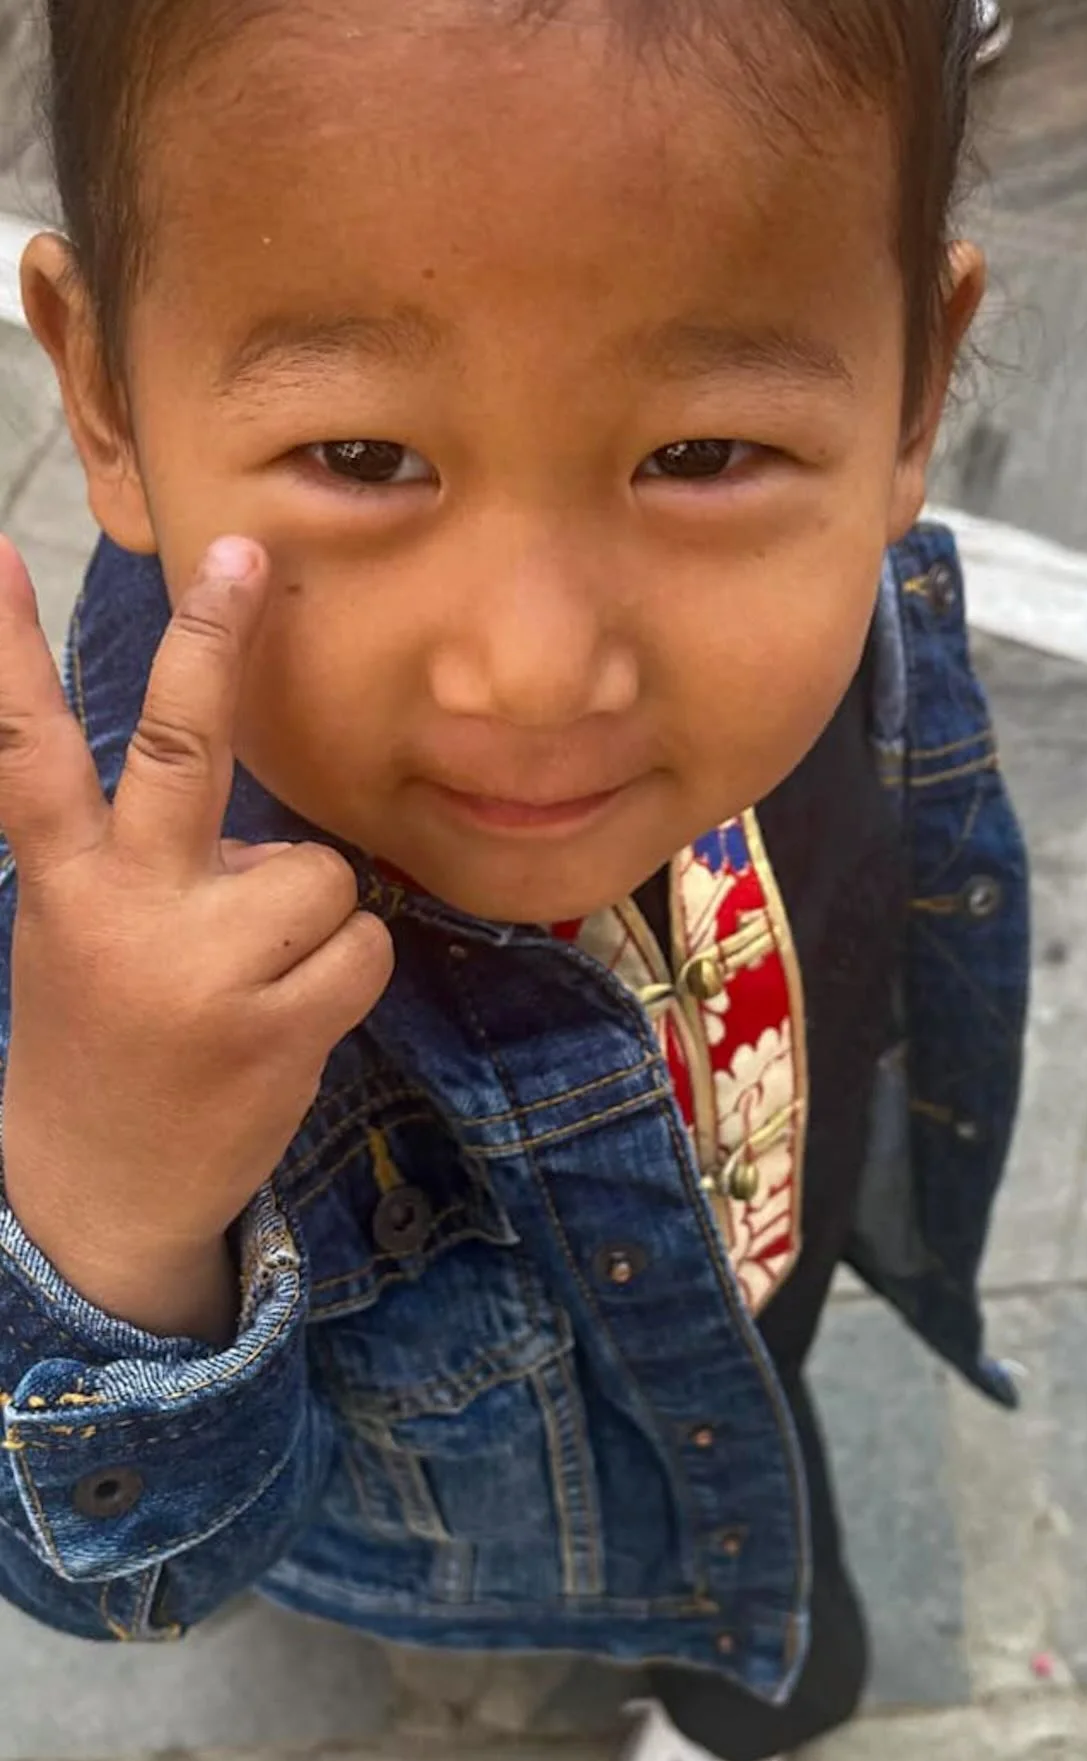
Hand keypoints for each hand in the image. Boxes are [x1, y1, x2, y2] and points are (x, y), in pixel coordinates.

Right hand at [0, 535, 393, 1337]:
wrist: (102, 1190)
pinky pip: (363, 944)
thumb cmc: (106, 1035)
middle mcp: (130, 911)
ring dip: (309, 913)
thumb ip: (144, 860)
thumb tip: (267, 819)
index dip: (6, 652)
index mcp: (66, 882)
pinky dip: (344, 971)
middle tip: (245, 555)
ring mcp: (208, 970)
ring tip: (257, 973)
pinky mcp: (280, 1028)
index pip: (25, 751)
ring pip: (319, 870)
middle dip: (211, 640)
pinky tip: (289, 1014)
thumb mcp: (80, 932)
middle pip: (176, 747)